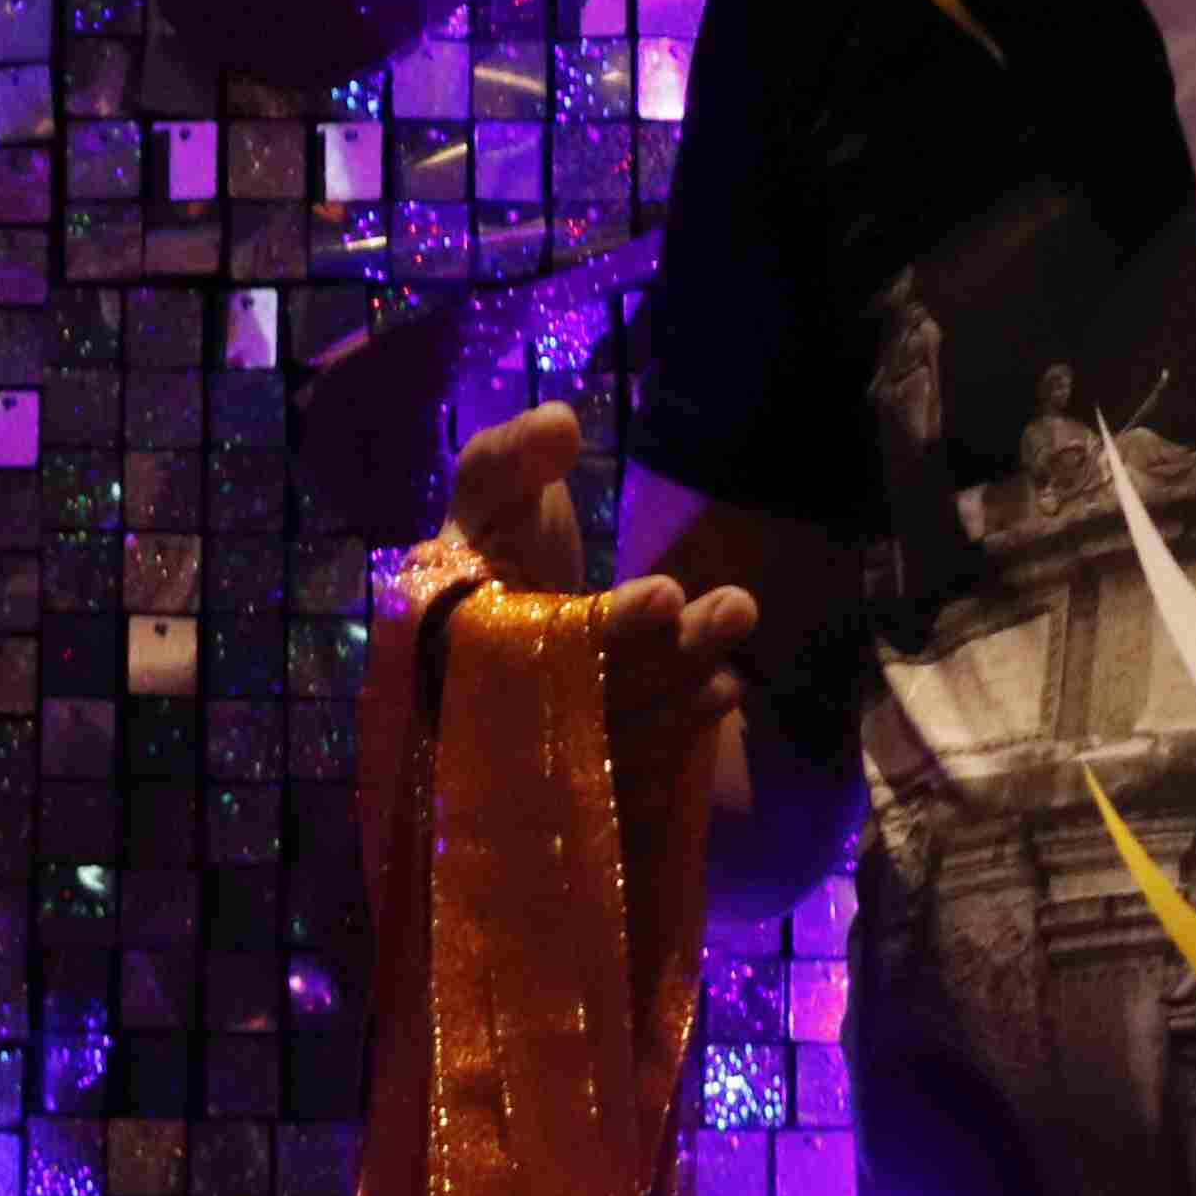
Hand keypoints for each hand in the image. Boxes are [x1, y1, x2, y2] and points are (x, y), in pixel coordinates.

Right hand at [445, 400, 751, 785]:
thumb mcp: (491, 488)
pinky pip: (629, 773)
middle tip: (735, 605)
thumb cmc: (492, 542)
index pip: (537, 648)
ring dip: (686, 687)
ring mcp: (533, 750)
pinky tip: (723, 688)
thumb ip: (517, 456)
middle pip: (591, 701)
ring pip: (617, 740)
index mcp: (460, 635)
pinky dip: (679, 734)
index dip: (605, 629)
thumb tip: (562, 422)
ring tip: (736, 622)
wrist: (488, 618)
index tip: (667, 592)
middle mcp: (490, 707)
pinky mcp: (573, 771)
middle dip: (666, 655)